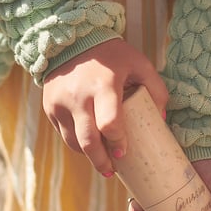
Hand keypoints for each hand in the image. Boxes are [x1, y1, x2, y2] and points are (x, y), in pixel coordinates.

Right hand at [42, 39, 167, 174]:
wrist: (71, 40)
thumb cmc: (111, 55)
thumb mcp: (139, 64)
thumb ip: (156, 89)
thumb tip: (161, 120)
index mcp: (103, 86)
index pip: (109, 124)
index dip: (117, 142)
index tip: (123, 152)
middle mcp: (78, 96)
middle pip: (88, 142)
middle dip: (101, 161)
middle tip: (112, 170)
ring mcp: (60, 103)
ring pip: (74, 142)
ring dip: (88, 155)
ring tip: (102, 159)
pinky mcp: (49, 107)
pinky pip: (64, 133)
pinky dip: (77, 141)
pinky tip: (88, 141)